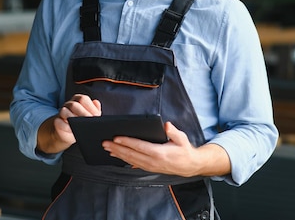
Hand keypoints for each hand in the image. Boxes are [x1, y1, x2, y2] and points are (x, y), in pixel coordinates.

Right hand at [37, 94, 101, 153]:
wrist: (67, 133)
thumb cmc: (80, 123)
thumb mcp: (89, 116)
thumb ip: (94, 110)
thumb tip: (96, 102)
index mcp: (78, 100)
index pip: (83, 99)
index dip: (91, 107)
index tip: (97, 116)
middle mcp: (69, 104)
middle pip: (74, 105)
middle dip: (84, 114)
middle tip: (90, 122)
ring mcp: (61, 112)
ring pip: (64, 111)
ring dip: (74, 119)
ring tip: (81, 126)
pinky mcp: (56, 122)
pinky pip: (59, 122)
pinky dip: (66, 127)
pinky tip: (72, 130)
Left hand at [102, 122, 230, 176]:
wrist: (189, 166)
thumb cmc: (184, 150)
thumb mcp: (182, 139)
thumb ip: (174, 132)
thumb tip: (166, 125)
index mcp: (159, 153)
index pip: (139, 146)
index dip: (127, 142)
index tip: (116, 138)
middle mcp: (152, 161)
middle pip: (131, 154)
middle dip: (117, 148)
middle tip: (105, 143)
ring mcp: (149, 166)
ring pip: (130, 160)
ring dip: (117, 154)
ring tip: (106, 148)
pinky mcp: (148, 168)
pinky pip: (133, 163)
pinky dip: (123, 159)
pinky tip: (116, 155)